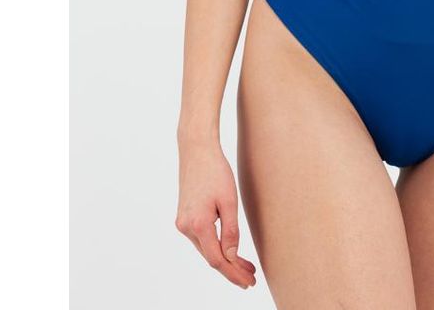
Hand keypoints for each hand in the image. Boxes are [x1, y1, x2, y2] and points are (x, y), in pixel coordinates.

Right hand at [175, 137, 256, 288]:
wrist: (196, 150)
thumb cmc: (216, 171)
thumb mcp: (229, 201)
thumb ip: (230, 231)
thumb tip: (232, 256)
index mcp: (198, 225)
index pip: (217, 260)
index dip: (233, 273)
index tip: (248, 282)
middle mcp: (186, 228)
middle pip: (211, 257)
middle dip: (231, 269)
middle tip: (251, 277)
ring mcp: (183, 223)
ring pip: (206, 249)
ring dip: (224, 258)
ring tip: (245, 265)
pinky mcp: (184, 217)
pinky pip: (201, 239)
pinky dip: (215, 246)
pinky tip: (228, 249)